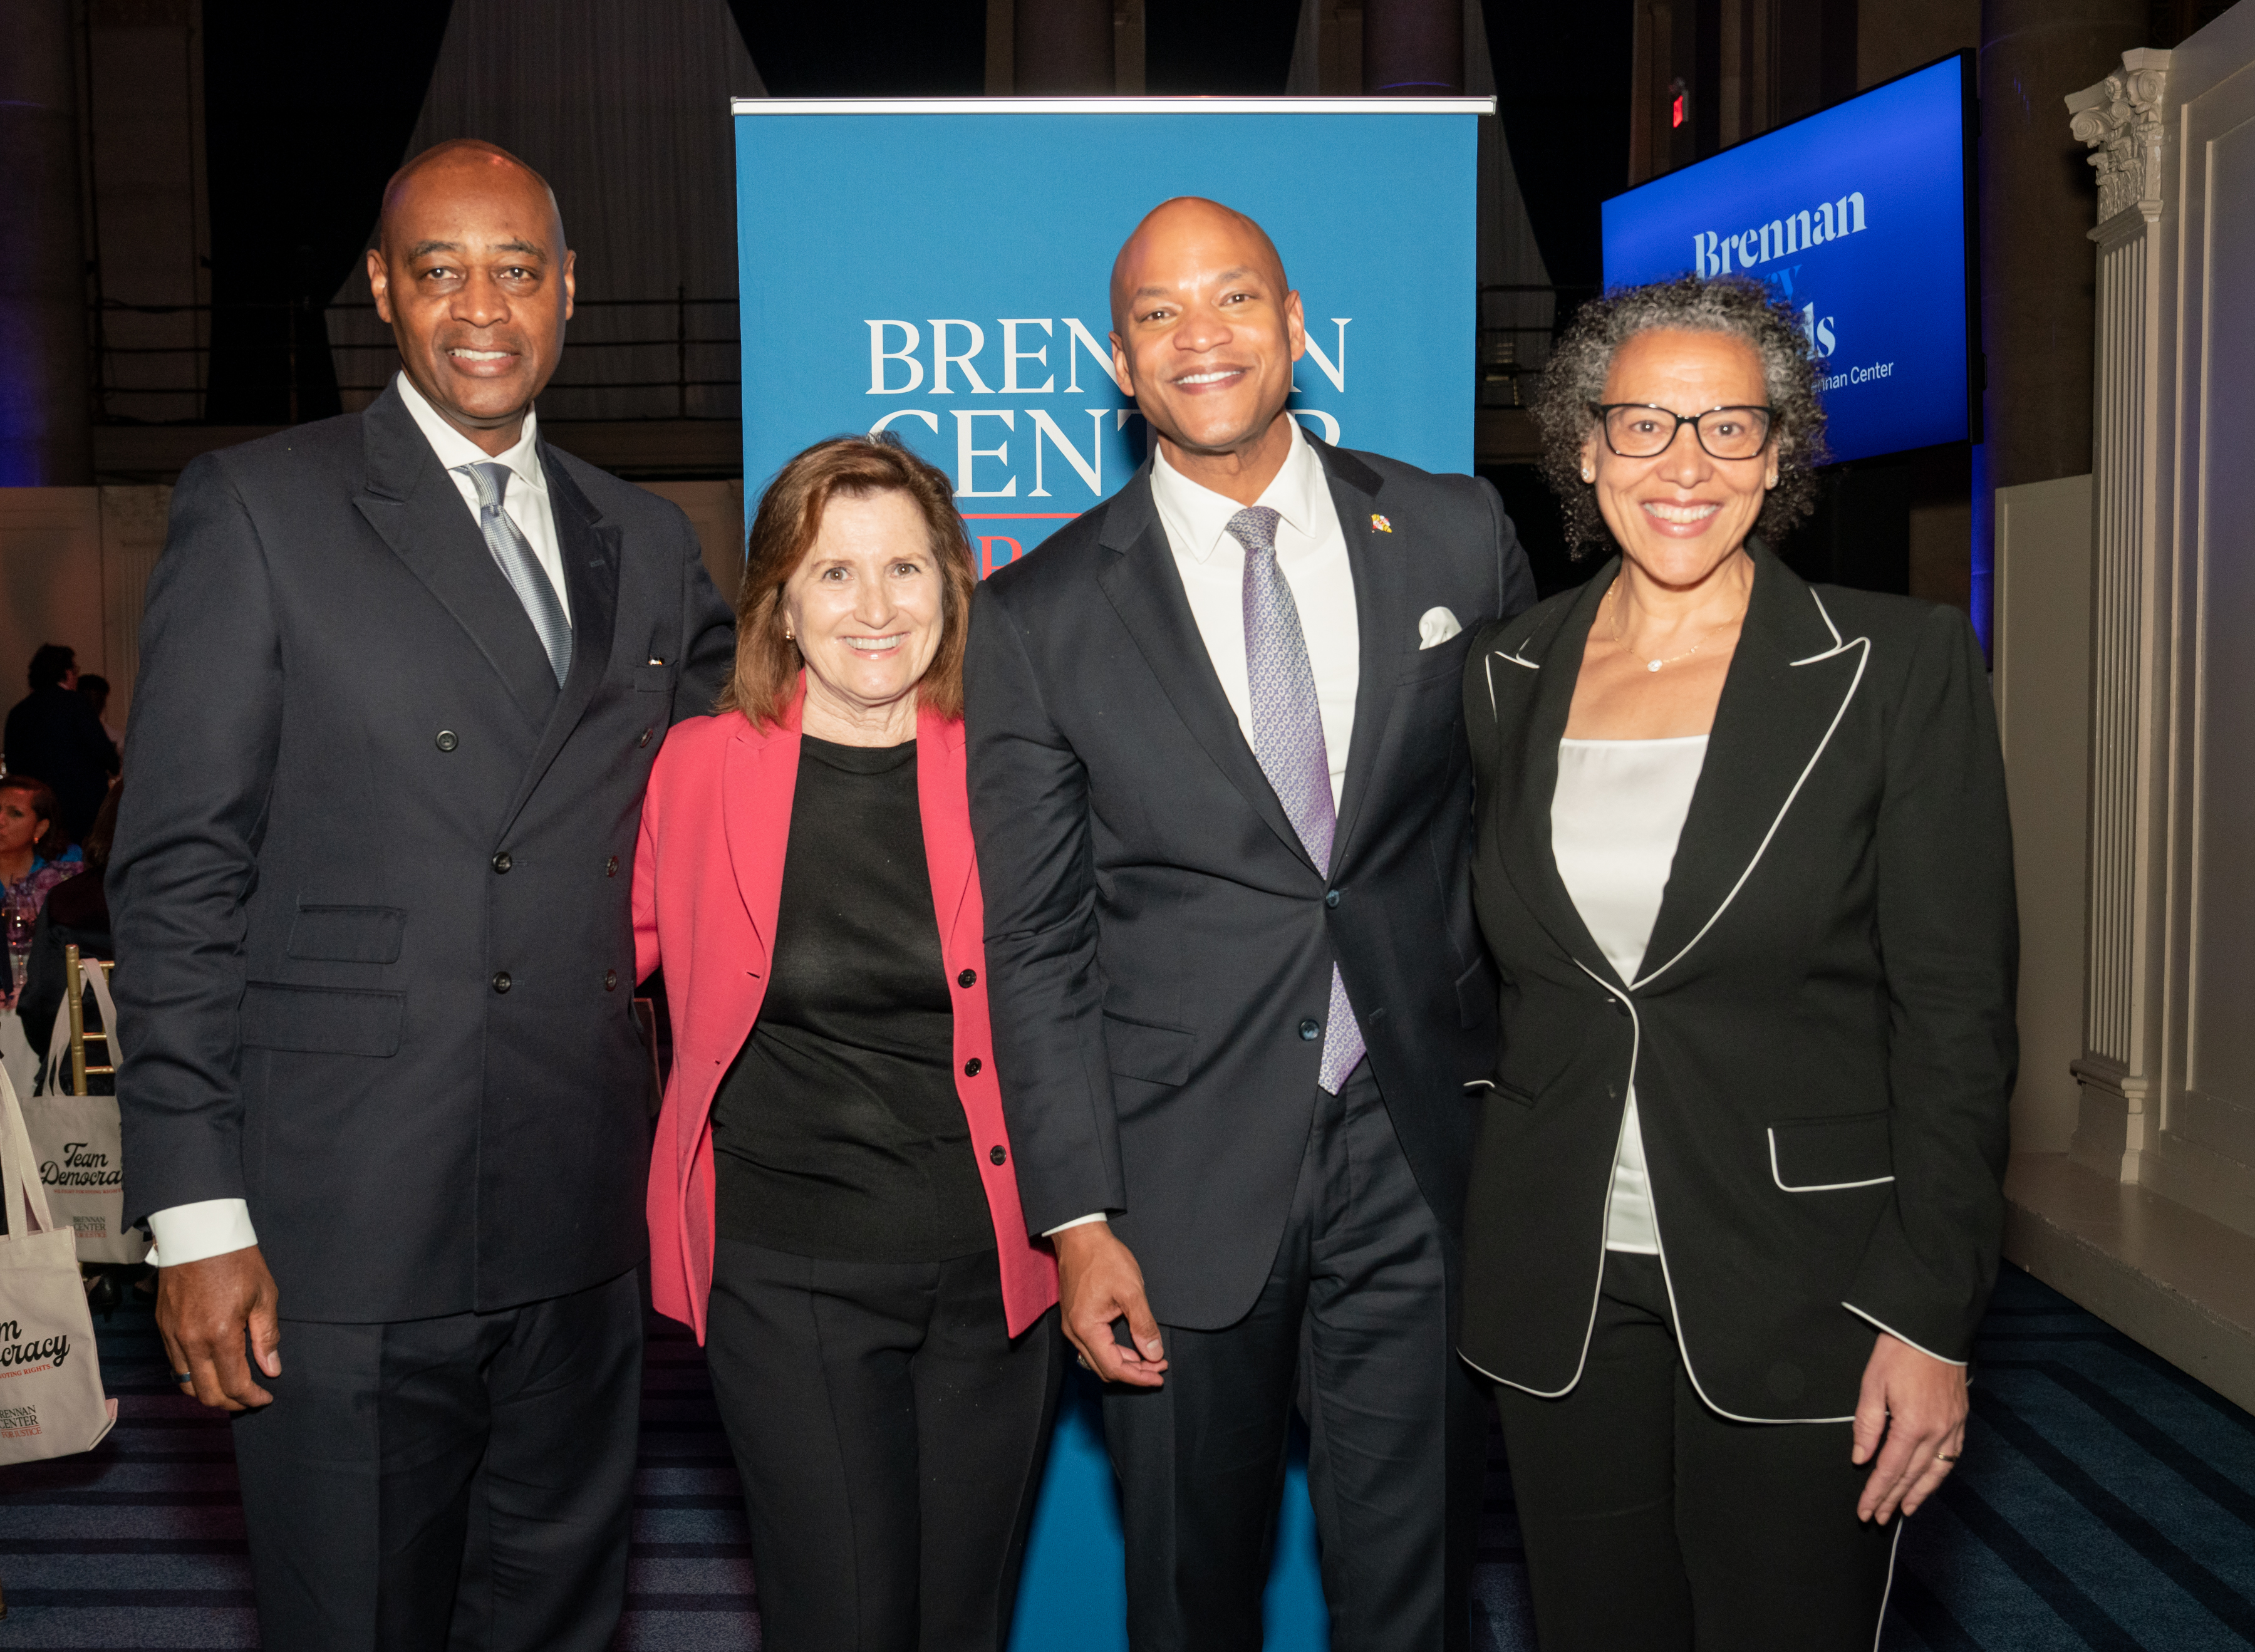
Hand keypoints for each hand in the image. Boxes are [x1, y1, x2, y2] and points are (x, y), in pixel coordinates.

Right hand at [156, 1246, 281, 1411]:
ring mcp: (172, 1336)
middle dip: (230, 1403)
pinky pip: (175, 1365)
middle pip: (206, 1393)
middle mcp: (191, 1341)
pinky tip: (210, 1370)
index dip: (252, 1398)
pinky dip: (192, 1376)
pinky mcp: (162, 1328)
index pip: (234, 1384)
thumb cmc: (237, 1260)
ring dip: (208, 1393)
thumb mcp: (264, 1295)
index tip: (265, 1398)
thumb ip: (267, 1337)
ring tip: (230, 1389)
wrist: (198, 1233)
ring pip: (186, 1384)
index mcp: (220, 1334)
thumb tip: (272, 1369)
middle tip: (249, 1399)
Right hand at [1052, 1221, 1167, 1387]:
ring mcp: (1072, 1326)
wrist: (1080, 1236)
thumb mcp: (1131, 1291)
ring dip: (1125, 1363)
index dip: (1139, 1377)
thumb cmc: (1104, 1258)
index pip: (1114, 1367)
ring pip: (1099, 1359)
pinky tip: (1133, 1346)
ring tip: (1150, 1358)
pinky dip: (1115, 1351)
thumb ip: (1144, 1326)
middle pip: (1104, 1369)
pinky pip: (1094, 1346)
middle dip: (1134, 1373)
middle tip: (1159, 1367)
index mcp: (1086, 1328)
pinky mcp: (1076, 1318)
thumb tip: (1154, 1354)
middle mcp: (1074, 1332)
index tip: (1160, 1376)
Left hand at [1852, 1330, 1966, 1522]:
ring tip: (1905, 1511)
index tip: (1866, 1512)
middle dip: (1894, 1500)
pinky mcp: (1960, 1419)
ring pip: (1936, 1472)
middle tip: (1879, 1519)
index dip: (1877, 1493)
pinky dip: (1939, 1474)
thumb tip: (1861, 1458)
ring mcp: (1952, 1427)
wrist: (1931, 1329)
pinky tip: (1930, 1481)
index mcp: (1911, 1425)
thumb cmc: (1898, 1353)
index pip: (1890, 1470)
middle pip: (1912, 1476)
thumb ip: (1867, 1425)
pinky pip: (1952, 1456)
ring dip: (1919, 1494)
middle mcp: (1937, 1432)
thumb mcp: (1872, 1384)